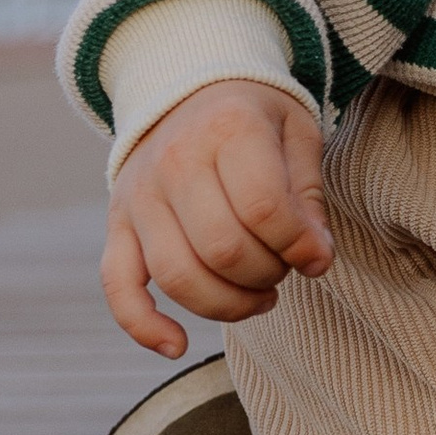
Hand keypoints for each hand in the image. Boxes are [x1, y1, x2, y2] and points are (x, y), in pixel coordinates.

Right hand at [102, 80, 333, 358]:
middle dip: (266, 275)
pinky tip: (177, 346)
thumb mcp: (296, 134)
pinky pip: (118, 286)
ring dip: (226, 304)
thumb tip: (316, 261)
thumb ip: (308, 196)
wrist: (188, 89)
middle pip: (222, 249)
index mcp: (228, 126)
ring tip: (258, 297)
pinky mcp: (117, 223)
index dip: (299, 246)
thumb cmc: (255, 119)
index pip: (264, 208)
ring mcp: (139, 194)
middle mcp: (175, 159)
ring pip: (177, 275)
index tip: (318, 257)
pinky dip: (142, 325)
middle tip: (284, 269)